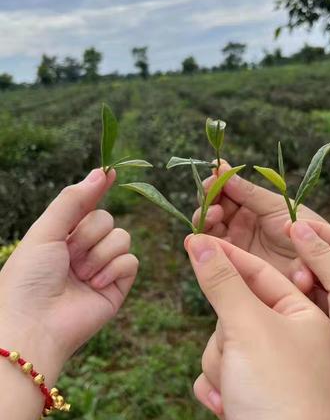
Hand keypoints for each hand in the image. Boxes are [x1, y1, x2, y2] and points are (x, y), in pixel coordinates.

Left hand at [0, 169, 138, 383]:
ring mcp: (102, 266)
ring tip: (80, 275)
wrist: (35, 326)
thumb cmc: (30, 278)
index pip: (86, 206)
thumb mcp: (46, 231)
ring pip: (122, 237)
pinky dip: (113, 270)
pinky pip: (131, 261)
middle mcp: (84, 249)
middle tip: (69, 255)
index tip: (111, 172)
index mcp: (63, 235)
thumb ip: (74, 200)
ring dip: (99, 254)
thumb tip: (101, 172)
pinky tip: (95, 284)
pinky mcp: (118, 285)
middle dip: (89, 234)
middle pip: (107, 219)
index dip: (98, 189)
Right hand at [185, 234, 329, 419]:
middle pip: (233, 312)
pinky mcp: (254, 392)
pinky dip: (220, 389)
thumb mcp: (251, 327)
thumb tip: (201, 242)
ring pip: (222, 344)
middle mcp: (291, 337)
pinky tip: (231, 406)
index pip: (259, 272)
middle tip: (237, 354)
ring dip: (221, 368)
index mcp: (304, 314)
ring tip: (238, 391)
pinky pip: (221, 373)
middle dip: (225, 336)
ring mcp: (271, 367)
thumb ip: (223, 282)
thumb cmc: (282, 392)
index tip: (195, 238)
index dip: (227, 255)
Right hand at [193, 160, 321, 292]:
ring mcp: (237, 245)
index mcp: (252, 206)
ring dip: (206, 218)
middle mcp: (241, 224)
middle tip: (212, 195)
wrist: (320, 265)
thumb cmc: (307, 231)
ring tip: (216, 214)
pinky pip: (214, 252)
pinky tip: (207, 235)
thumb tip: (223, 170)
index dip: (218, 182)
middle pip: (212, 208)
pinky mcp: (235, 266)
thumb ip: (249, 193)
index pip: (226, 191)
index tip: (215, 173)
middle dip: (209, 199)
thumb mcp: (278, 207)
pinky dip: (206, 241)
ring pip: (209, 229)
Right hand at [288, 220, 329, 419]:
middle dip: (307, 262)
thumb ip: (321, 255)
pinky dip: (297, 300)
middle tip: (302, 276)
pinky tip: (292, 303)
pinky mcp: (325, 325)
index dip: (314, 232)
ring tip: (302, 290)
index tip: (287, 225)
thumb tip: (298, 226)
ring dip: (302, 282)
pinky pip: (304, 304)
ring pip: (309, 282)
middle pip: (319, 260)